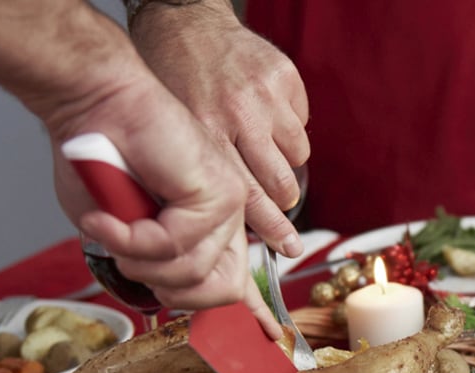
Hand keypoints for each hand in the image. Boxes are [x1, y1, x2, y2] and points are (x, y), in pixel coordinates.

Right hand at [47, 74, 281, 338]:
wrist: (94, 104)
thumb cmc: (97, 161)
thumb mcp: (120, 229)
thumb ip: (147, 261)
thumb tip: (162, 294)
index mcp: (209, 227)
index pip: (240, 282)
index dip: (254, 315)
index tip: (271, 339)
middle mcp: (226, 219)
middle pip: (219, 292)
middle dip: (167, 289)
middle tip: (129, 257)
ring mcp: (226, 206)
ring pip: (191, 273)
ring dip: (138, 259)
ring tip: (112, 224)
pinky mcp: (218, 193)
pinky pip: (175, 246)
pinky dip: (133, 238)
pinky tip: (111, 217)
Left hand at [130, 0, 308, 257]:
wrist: (184, 22)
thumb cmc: (173, 80)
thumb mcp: (175, 130)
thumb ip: (202, 171)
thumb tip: (231, 221)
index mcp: (208, 133)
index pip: (248, 194)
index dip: (271, 227)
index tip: (288, 248)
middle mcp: (239, 115)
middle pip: (280, 181)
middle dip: (283, 200)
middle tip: (281, 204)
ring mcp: (266, 95)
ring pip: (297, 155)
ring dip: (286, 162)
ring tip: (265, 151)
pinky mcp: (284, 77)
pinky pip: (301, 122)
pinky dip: (288, 128)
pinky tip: (266, 118)